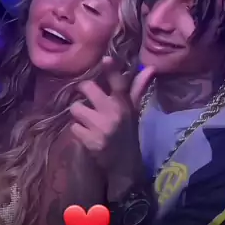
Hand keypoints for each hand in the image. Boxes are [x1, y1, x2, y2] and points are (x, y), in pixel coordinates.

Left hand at [69, 58, 155, 181]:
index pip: (119, 82)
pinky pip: (73, 126)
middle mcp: (113, 113)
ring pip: (76, 108)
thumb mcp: (134, 110)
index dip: (111, 69)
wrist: (125, 165)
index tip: (105, 58)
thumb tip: (151, 67)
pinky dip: (78, 130)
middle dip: (83, 92)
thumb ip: (137, 88)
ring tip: (87, 120)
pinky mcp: (90, 141)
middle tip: (87, 99)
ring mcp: (101, 127)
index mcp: (124, 104)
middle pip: (87, 88)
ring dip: (78, 114)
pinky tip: (87, 135)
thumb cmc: (127, 132)